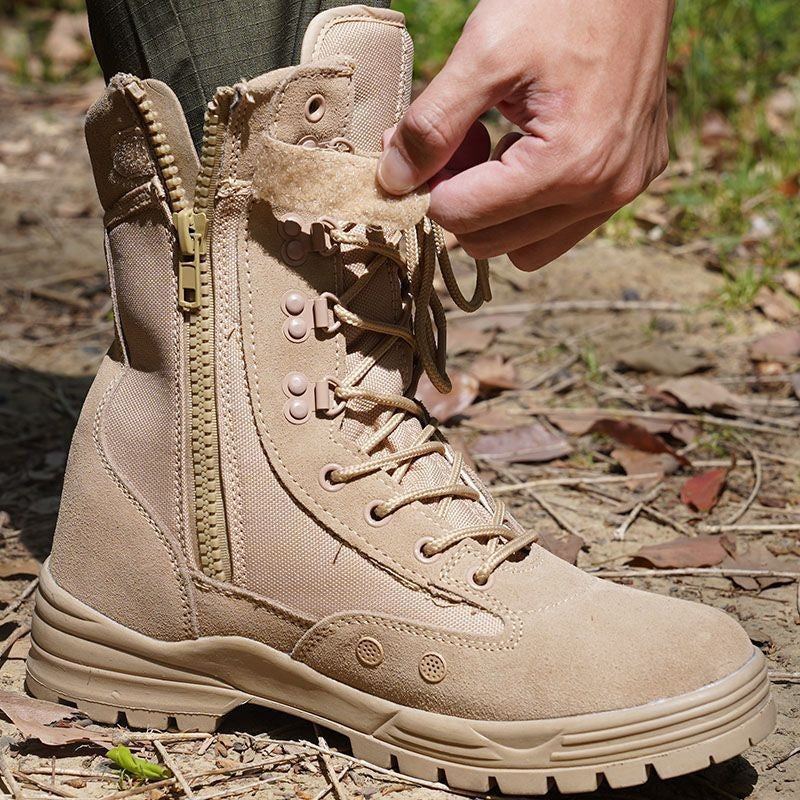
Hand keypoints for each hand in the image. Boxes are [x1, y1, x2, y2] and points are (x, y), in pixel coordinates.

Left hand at [378, 0, 673, 270]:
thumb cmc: (562, 1)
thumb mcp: (484, 53)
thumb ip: (433, 124)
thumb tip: (394, 181)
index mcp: (569, 164)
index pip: (464, 217)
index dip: (427, 188)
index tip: (417, 149)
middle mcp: (603, 192)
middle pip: (491, 241)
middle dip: (460, 201)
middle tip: (456, 145)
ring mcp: (623, 191)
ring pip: (526, 246)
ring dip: (496, 211)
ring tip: (497, 149)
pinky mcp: (633, 181)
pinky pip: (562, 227)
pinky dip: (532, 204)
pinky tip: (528, 152)